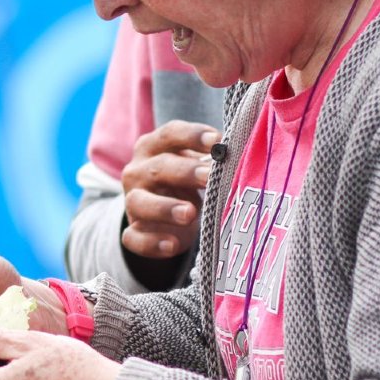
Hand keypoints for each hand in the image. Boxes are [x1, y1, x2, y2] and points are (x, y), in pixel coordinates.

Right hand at [121, 120, 218, 258]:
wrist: (162, 214)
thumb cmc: (184, 181)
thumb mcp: (194, 164)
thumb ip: (212, 159)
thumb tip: (246, 152)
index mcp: (153, 147)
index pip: (170, 134)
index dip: (192, 136)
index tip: (218, 141)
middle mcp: (138, 171)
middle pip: (158, 167)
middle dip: (185, 171)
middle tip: (211, 177)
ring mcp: (132, 202)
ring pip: (139, 202)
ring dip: (164, 207)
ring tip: (189, 214)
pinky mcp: (134, 231)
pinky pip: (134, 237)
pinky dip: (152, 242)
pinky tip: (172, 245)